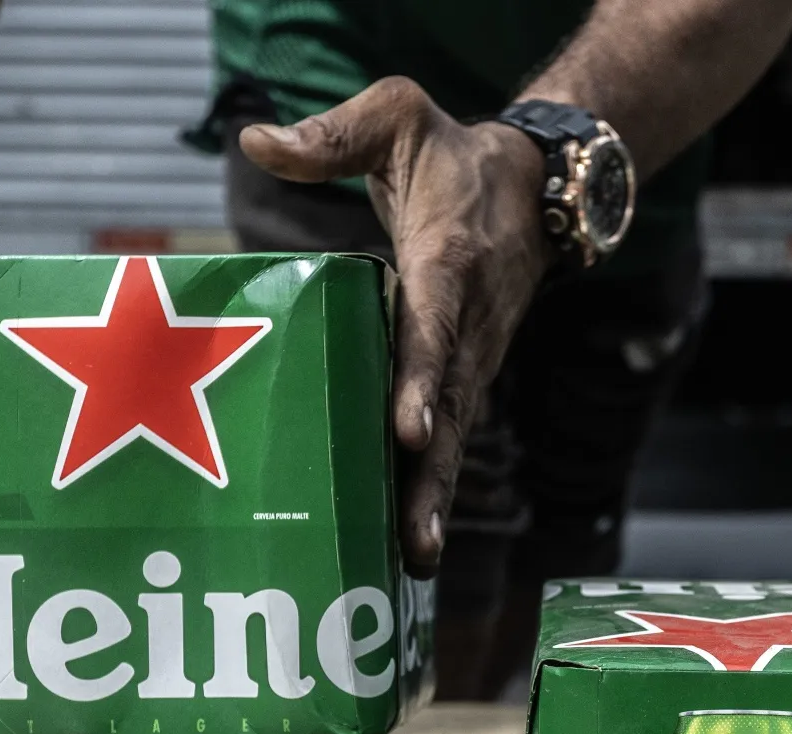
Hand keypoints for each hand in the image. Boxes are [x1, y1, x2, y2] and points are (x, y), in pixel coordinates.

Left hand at [240, 77, 551, 576]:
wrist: (536, 187)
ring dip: (437, 499)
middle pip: (452, 407)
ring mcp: (474, 359)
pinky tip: (414, 545)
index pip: (436, 325)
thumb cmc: (452, 154)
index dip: (423, 379)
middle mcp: (469, 323)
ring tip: (419, 560)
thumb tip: (255, 141)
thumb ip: (332, 133)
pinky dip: (436, 492)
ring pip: (456, 436)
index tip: (410, 430)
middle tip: (417, 537)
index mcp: (448, 261)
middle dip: (433, 476)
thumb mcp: (400, 114)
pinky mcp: (467, 380)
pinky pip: (452, 440)